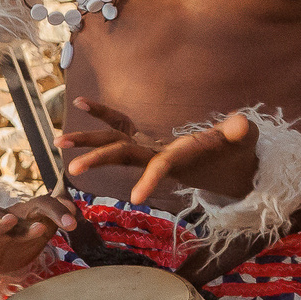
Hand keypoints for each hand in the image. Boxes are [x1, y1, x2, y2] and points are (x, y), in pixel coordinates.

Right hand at [0, 194, 75, 279]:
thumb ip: (50, 227)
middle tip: (68, 222)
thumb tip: (73, 214)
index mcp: (25, 217)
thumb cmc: (7, 249)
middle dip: (49, 212)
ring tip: (11, 221)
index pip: (45, 206)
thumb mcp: (33, 241)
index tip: (75, 220)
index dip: (61, 210)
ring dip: (4, 222)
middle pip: (28, 209)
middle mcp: (8, 218)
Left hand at [59, 98, 259, 204]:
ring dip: (88, 142)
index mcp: (180, 157)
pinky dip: (102, 114)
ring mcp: (148, 147)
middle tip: (71, 170)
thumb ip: (239, 133)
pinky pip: (119, 125)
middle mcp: (157, 155)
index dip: (151, 179)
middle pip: (124, 156)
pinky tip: (80, 102)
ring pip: (113, 144)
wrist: (224, 163)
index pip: (162, 167)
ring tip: (58, 141)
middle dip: (99, 160)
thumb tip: (241, 124)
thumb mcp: (243, 140)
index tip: (136, 198)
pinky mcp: (145, 138)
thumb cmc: (236, 151)